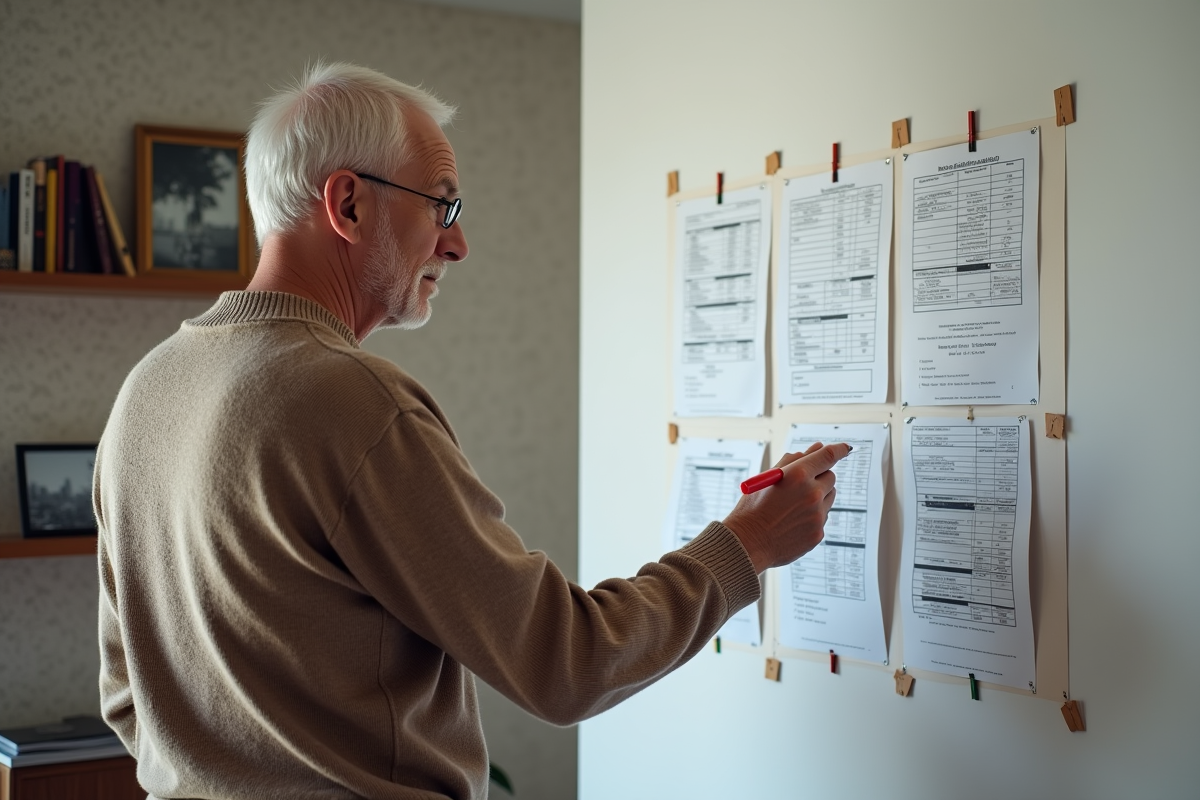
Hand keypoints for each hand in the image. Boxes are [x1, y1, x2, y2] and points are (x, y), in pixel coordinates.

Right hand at [722, 442, 851, 572]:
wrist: (747, 543)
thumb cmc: (753, 509)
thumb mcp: (768, 478)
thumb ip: (794, 460)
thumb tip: (816, 449)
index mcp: (797, 475)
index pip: (827, 456)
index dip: (839, 449)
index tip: (844, 448)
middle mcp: (812, 494)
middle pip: (831, 477)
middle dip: (820, 476)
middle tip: (803, 483)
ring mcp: (817, 515)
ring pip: (829, 497)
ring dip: (818, 496)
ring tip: (793, 506)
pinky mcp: (818, 533)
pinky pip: (823, 517)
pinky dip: (813, 515)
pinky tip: (793, 521)